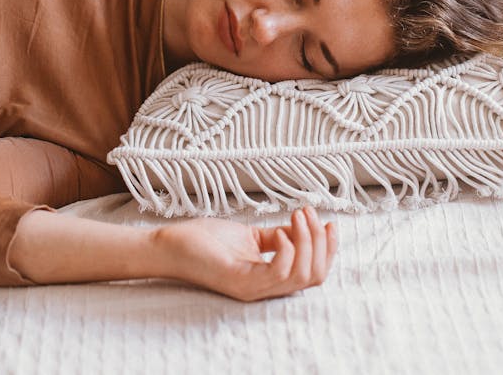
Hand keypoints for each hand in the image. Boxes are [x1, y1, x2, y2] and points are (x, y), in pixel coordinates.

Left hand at [152, 207, 335, 301]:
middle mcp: (265, 288)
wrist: (172, 244)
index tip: (330, 222)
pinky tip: (283, 232)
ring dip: (308, 241)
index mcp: (270, 278)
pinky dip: (288, 252)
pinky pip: (277, 275)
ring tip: (299, 216)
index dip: (329, 250)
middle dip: (321, 243)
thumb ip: (278, 237)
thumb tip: (303, 227)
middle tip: (310, 214)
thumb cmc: (207, 241)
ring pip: (301, 277)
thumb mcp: (251, 236)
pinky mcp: (240, 282)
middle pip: (314, 277)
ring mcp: (253, 288)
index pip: (313, 274)